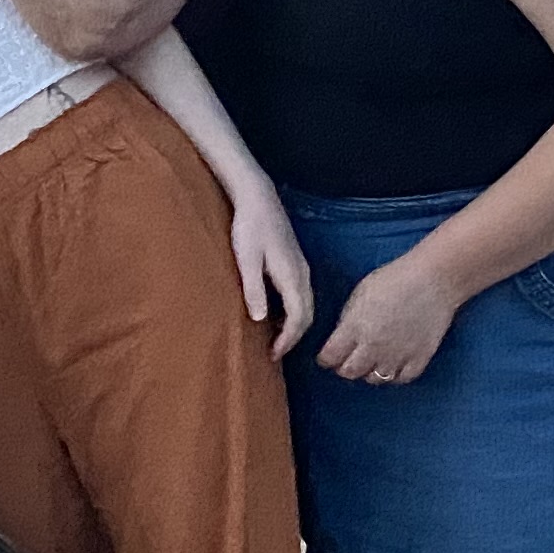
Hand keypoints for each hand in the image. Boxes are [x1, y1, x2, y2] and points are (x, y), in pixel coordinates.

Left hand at [222, 176, 315, 358]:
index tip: (273, 355)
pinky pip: (300, 295)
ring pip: (306, 305)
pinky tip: (275, 315)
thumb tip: (259, 320)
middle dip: (293, 337)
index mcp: (292, 275)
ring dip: (293, 325)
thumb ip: (254, 288)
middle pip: (307, 314)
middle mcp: (302, 274)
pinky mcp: (295, 263)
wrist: (257, 197)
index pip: (299, 317)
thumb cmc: (249, 227)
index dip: (288, 339)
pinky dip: (292, 311)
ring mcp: (301, 268)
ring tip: (274, 340)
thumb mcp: (246, 259)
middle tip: (274, 353)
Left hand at [315, 247, 460, 386]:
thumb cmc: (396, 279)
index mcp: (355, 327)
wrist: (434, 279)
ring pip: (374, 379)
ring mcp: (397, 355)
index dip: (326, 358)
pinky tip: (394, 365)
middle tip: (347, 360)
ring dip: (369, 372)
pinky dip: (395, 375)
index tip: (327, 356)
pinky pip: (402, 378)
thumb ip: (348, 320)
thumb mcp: (360, 294)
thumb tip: (342, 338)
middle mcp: (373, 346)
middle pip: (350, 372)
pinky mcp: (419, 358)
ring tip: (372, 361)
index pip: (330, 357)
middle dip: (344, 367)